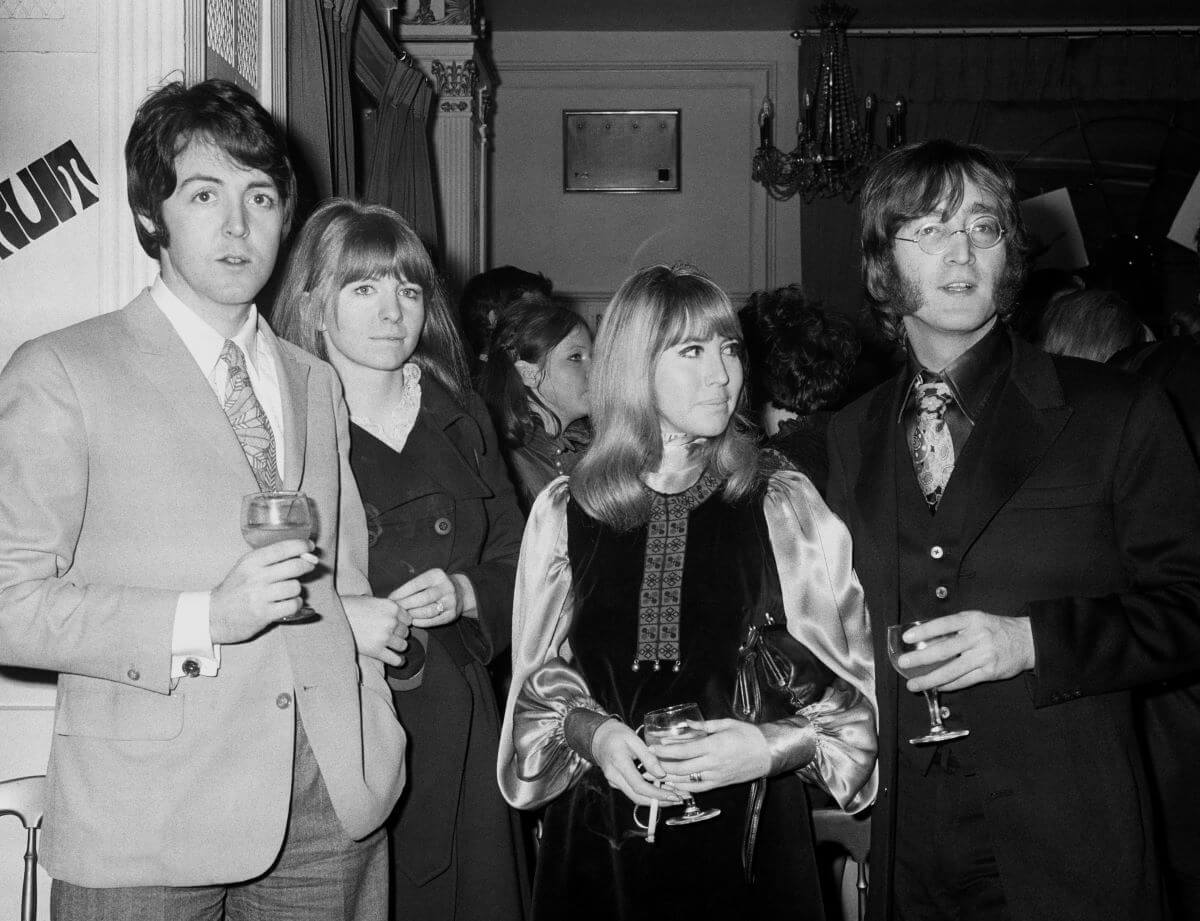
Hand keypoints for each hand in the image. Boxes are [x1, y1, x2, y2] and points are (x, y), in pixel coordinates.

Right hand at [210, 540, 316, 643]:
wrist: (214, 615)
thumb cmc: (235, 590)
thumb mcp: (245, 567)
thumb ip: (269, 559)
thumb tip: (301, 554)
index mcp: (251, 561)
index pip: (283, 548)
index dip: (302, 546)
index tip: (310, 546)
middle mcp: (255, 577)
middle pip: (295, 566)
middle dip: (307, 565)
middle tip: (308, 566)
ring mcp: (260, 596)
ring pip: (295, 586)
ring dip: (297, 589)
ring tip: (288, 591)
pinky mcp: (264, 614)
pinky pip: (293, 605)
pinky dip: (295, 604)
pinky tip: (288, 603)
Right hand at [342, 595, 411, 667]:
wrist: (332, 618)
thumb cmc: (348, 607)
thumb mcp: (370, 599)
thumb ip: (385, 606)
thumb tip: (395, 611)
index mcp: (391, 607)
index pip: (408, 618)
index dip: (402, 622)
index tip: (397, 625)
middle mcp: (391, 621)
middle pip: (405, 632)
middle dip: (399, 634)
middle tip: (389, 635)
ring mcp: (384, 637)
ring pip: (403, 645)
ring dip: (397, 646)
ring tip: (390, 645)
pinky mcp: (377, 651)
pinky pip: (396, 659)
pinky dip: (398, 661)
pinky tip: (398, 660)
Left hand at [389, 568, 463, 627]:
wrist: (461, 591)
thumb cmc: (437, 585)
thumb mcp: (429, 578)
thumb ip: (414, 585)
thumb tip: (393, 598)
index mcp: (437, 575)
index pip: (416, 584)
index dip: (401, 592)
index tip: (391, 598)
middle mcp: (446, 587)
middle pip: (422, 598)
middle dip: (406, 605)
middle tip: (396, 609)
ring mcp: (451, 601)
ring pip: (428, 611)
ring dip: (413, 614)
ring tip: (404, 615)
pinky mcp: (452, 614)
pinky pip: (434, 620)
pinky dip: (422, 622)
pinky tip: (414, 621)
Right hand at [590, 720, 680, 807]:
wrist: (599, 737)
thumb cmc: (617, 734)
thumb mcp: (634, 739)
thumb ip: (647, 756)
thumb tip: (661, 774)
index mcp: (618, 762)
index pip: (638, 785)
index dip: (657, 794)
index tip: (673, 795)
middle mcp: (614, 776)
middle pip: (637, 796)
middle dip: (659, 802)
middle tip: (678, 799)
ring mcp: (613, 782)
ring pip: (635, 797)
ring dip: (654, 800)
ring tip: (674, 796)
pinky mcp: (616, 783)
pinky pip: (633, 792)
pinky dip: (647, 794)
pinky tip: (661, 789)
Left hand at [650, 719, 770, 792]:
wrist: (768, 753)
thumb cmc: (749, 735)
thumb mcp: (726, 724)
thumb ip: (704, 726)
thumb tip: (687, 724)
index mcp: (713, 746)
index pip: (683, 750)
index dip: (665, 750)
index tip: (652, 748)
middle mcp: (713, 763)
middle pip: (681, 768)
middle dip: (662, 765)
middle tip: (649, 762)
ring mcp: (716, 775)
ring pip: (687, 780)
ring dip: (670, 778)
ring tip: (656, 774)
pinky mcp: (720, 783)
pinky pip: (698, 788)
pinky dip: (684, 787)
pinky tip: (674, 784)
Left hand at [899, 611, 1034, 691]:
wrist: (1029, 640)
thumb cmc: (996, 629)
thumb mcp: (977, 620)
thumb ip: (955, 628)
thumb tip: (926, 639)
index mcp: (972, 620)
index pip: (943, 624)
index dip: (924, 631)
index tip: (906, 638)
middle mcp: (977, 637)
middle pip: (944, 649)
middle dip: (921, 658)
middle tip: (903, 663)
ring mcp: (984, 655)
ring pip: (952, 670)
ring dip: (930, 679)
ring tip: (914, 684)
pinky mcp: (990, 672)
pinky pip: (964, 680)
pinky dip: (948, 685)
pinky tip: (936, 687)